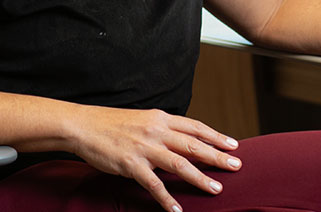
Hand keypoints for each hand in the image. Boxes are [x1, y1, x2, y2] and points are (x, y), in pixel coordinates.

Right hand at [68, 105, 241, 211]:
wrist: (84, 125)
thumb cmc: (111, 124)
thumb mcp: (142, 119)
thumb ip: (162, 129)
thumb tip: (181, 140)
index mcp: (160, 118)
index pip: (195, 126)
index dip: (216, 136)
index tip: (233, 145)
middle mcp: (156, 130)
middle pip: (193, 144)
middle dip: (217, 156)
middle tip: (236, 166)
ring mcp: (144, 148)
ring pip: (179, 164)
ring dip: (200, 178)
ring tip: (216, 189)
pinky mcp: (131, 164)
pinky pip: (153, 184)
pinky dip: (166, 198)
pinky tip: (177, 210)